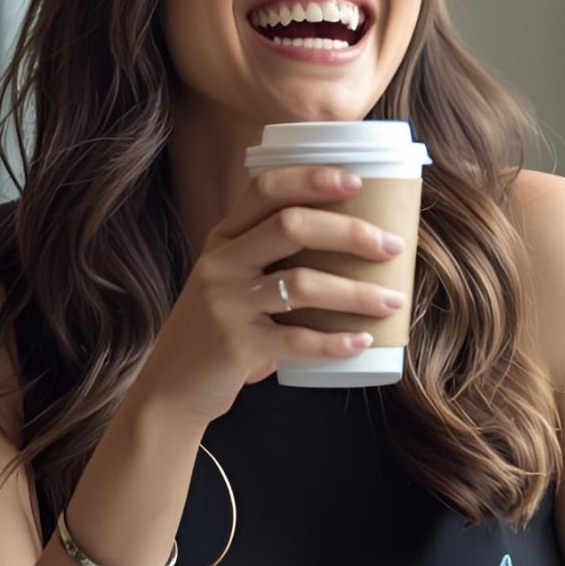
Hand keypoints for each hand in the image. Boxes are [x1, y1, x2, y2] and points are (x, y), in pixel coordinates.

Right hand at [131, 166, 407, 427]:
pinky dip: (335, 342)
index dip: (312, 178)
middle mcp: (222, 263)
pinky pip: (297, 340)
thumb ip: (271, 258)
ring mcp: (226, 303)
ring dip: (357, 292)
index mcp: (224, 238)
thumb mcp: (233, 281)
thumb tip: (354, 245)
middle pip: (292, 226)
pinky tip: (363, 342)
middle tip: (392, 246)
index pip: (265, 189)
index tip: (357, 181)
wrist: (172, 387)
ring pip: (303, 284)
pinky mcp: (237, 345)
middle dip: (350, 232)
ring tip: (393, 302)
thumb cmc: (218, 329)